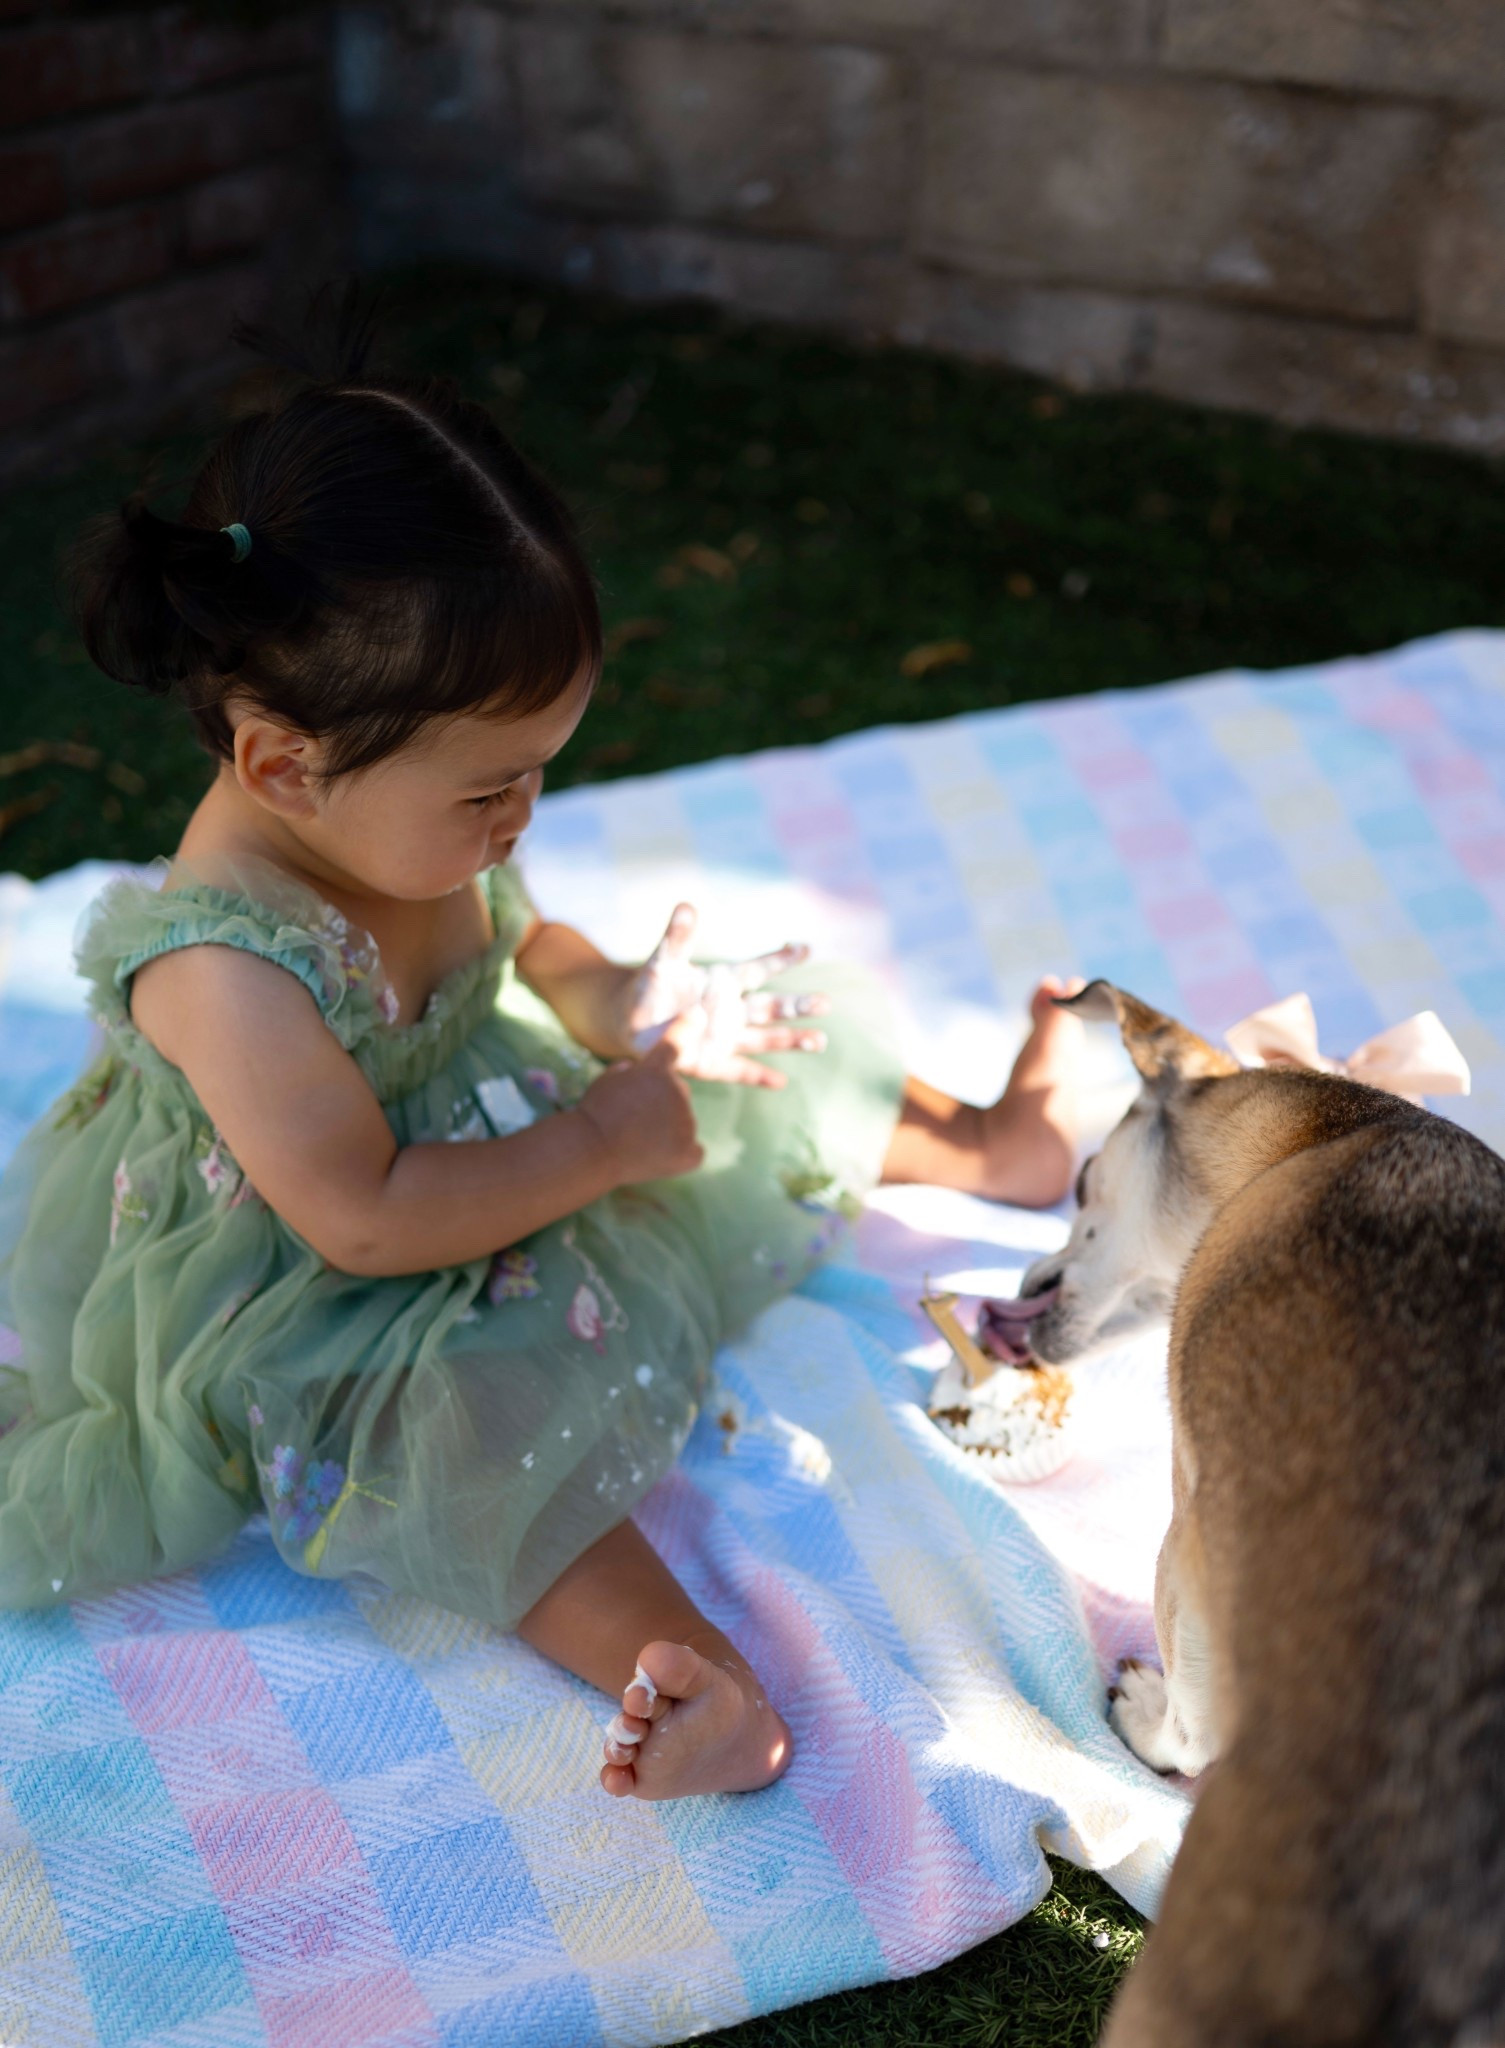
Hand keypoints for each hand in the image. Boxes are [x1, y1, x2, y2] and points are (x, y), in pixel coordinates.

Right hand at [578, 1039, 704, 1184]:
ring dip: (668, 1128)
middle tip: (632, 1119)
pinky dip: (681, 1153)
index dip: (687, 1027)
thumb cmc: (594, 1114)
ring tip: (637, 1140)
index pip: (675, 1044)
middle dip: (662, 1102)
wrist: (591, 1149)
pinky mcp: (689, 1151)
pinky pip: (694, 1150)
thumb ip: (629, 1072)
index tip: (697, 1014)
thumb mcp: (606, 1081)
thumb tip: (636, 1072)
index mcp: (656, 1071)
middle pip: (678, 1093)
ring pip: (684, 1121)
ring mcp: (687, 1123)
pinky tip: (659, 1157)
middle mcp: (678, 1092)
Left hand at [625, 903, 828, 1089]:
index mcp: (724, 983)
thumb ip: (676, 937)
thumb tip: (686, 905)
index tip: (805, 948)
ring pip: (763, 1039)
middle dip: (797, 1006)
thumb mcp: (663, 961)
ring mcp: (724, 1039)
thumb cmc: (652, 988)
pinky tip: (781, 1082)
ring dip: (790, 1040)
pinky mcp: (711, 1064)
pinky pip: (738, 1071)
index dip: (780, 959)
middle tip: (825, 1002)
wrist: (632, 1022)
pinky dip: (758, 1077)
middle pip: (770, 1008)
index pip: (758, 970)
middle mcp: (732, 1012)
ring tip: (819, 1040)